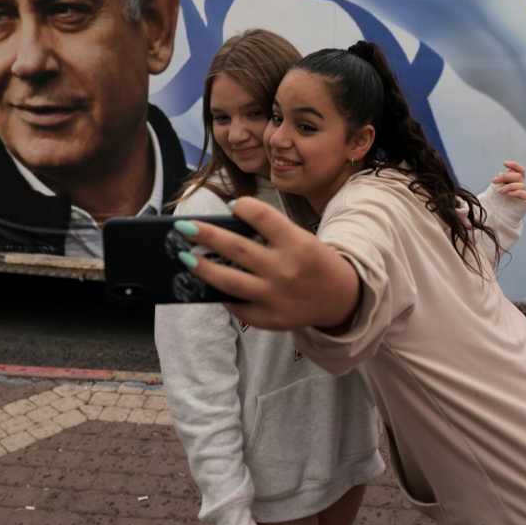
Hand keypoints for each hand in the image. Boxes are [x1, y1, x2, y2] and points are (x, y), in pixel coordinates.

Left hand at [173, 197, 360, 330]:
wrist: (343, 298)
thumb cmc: (314, 262)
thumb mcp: (302, 240)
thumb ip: (270, 234)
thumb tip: (225, 227)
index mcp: (297, 243)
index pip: (262, 216)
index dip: (243, 206)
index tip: (232, 205)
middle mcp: (285, 269)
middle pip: (236, 248)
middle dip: (205, 235)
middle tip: (182, 227)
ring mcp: (275, 297)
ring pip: (229, 281)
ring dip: (203, 267)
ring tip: (184, 257)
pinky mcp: (270, 319)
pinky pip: (238, 307)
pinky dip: (222, 295)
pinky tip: (210, 284)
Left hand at [492, 160, 525, 201]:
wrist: (501, 212)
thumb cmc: (500, 199)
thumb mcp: (498, 187)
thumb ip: (501, 180)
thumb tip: (500, 173)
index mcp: (516, 180)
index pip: (520, 170)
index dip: (514, 165)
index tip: (504, 163)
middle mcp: (521, 185)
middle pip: (518, 176)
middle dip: (505, 176)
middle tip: (494, 180)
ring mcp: (524, 192)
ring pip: (520, 185)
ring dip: (509, 186)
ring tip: (499, 191)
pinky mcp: (525, 200)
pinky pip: (524, 194)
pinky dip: (516, 192)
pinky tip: (509, 193)